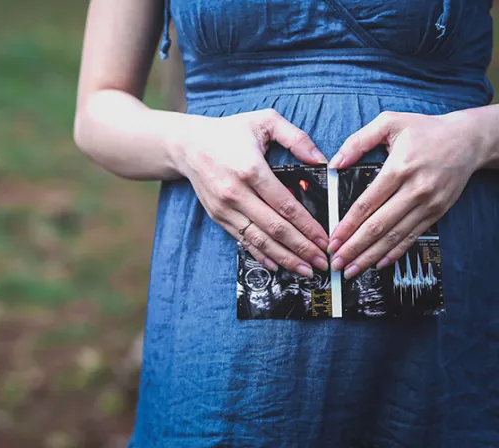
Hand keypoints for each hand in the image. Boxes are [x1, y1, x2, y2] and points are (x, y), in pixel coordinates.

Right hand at [170, 109, 329, 276]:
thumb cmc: (229, 131)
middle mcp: (236, 193)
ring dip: (284, 258)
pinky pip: (242, 240)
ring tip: (305, 270)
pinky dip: (261, 255)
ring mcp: (225, 208)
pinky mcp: (218, 216)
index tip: (324, 240)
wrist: (188, 145)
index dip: (307, 226)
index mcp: (251, 170)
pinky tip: (278, 265)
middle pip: (275, 228)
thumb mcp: (265, 120)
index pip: (286, 205)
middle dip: (301, 248)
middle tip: (322, 262)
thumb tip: (321, 161)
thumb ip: (297, 137)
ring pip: (259, 240)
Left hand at [326, 111, 483, 278]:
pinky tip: (379, 263)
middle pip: (378, 226)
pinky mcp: (436, 212)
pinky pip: (412, 236)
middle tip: (336, 262)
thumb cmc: (426, 130)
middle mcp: (415, 189)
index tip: (333, 240)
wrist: (469, 139)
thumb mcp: (390, 123)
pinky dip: (395, 253)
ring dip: (371, 256)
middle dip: (354, 247)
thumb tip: (336, 162)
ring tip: (351, 269)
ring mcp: (428, 204)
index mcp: (399, 168)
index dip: (347, 225)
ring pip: (394, 236)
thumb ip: (359, 140)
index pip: (367, 204)